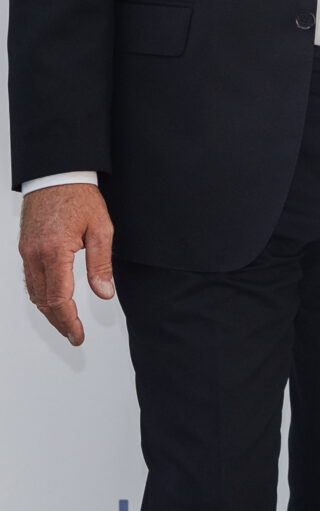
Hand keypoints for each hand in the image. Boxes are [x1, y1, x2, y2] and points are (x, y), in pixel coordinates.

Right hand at [18, 183, 113, 345]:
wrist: (57, 175)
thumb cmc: (81, 197)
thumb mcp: (101, 229)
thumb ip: (101, 264)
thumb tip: (104, 293)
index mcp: (55, 252)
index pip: (59, 298)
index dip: (69, 321)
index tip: (78, 335)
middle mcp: (35, 255)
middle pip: (43, 301)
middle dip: (59, 321)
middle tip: (74, 335)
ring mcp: (26, 252)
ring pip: (34, 292)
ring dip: (49, 311)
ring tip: (66, 323)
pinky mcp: (25, 248)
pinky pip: (30, 279)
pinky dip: (41, 295)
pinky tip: (53, 301)